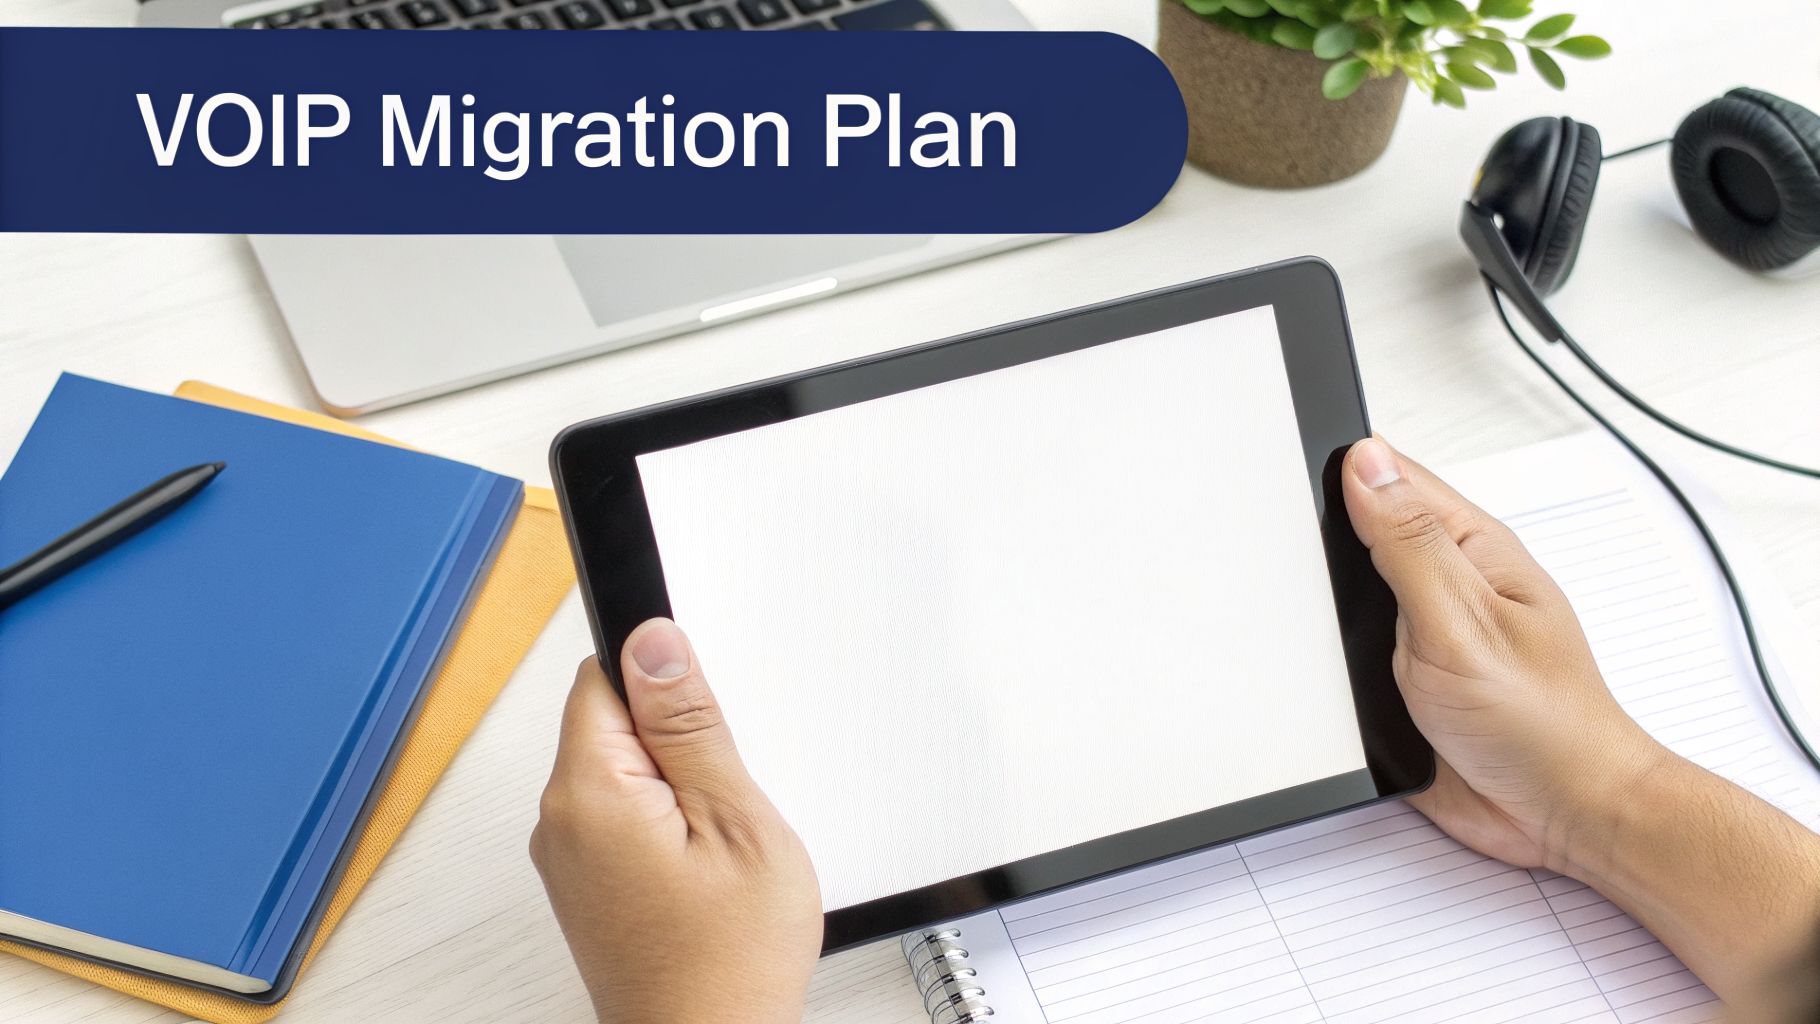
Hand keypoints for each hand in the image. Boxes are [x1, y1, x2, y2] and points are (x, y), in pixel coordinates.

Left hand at [530, 619, 821, 1023]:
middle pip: (613, 723)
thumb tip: (654, 642)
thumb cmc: (727, 964)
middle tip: (724, 802)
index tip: (704, 720)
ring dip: (675, 787)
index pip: (604, 675)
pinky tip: (702, 868)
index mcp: (589, 793)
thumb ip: (690, 724)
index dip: (664, 682)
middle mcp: (558, 821)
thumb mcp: (735, 821)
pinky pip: (621, 817)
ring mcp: (566, 857)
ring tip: (717, 846)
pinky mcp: (584, 884)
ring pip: (622, 771)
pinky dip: (665, 825)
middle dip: (677, 741)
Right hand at [1342, 437, 1819, 1010]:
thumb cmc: (1543, 721)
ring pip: (1345, 596)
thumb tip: (1367, 464)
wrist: (1562, 815)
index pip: (1391, 476)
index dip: (1337, 470)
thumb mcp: (1462, 621)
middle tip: (1298, 566)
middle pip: (1359, 533)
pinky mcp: (1404, 681)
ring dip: (1321, 609)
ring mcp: (1424, 632)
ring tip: (1311, 622)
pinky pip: (1347, 655)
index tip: (1292, 482)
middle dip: (1319, 545)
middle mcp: (1447, 582)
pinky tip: (1324, 670)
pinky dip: (1328, 661)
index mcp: (1471, 547)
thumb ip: (1408, 541)